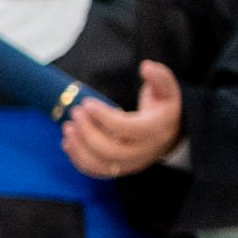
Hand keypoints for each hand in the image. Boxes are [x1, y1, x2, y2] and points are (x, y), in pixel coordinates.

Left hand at [62, 61, 184, 177]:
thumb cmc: (164, 106)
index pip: (126, 128)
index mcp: (156, 130)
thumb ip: (160, 77)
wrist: (171, 132)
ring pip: (101, 164)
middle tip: (75, 112)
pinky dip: (78, 159)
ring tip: (67, 127)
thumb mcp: (168, 89)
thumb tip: (146, 66)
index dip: (103, 116)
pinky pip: (96, 171)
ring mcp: (132, 163)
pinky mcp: (121, 169)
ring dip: (79, 148)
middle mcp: (145, 151)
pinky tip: (68, 142)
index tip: (86, 103)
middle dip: (87, 132)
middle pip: (111, 151)